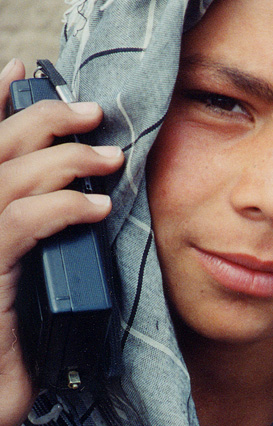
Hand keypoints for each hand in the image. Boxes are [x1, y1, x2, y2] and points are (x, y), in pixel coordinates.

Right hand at [0, 59, 123, 425]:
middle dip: (42, 118)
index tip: (20, 72)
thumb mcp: (19, 284)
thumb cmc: (1, 353)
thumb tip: (76, 203)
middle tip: (92, 112)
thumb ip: (32, 238)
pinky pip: (20, 223)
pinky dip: (61, 207)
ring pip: (9, 176)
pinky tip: (95, 208)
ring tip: (109, 158)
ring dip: (65, 158)